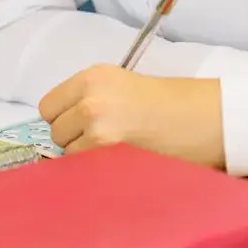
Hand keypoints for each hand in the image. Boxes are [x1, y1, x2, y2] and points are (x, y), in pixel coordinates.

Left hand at [38, 65, 224, 167]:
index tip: (79, 122)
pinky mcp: (108, 154)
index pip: (47, 106)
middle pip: (55, 131)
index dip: (63, 117)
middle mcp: (89, 100)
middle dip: (73, 137)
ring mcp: (97, 129)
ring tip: (115, 149)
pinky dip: (97, 170)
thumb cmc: (166, 102)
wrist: (200, 117)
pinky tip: (119, 161)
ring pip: (68, 153)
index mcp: (91, 77)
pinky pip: (83, 169)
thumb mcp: (119, 84)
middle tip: (104, 136)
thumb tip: (59, 124)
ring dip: (85, 156)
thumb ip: (86, 97)